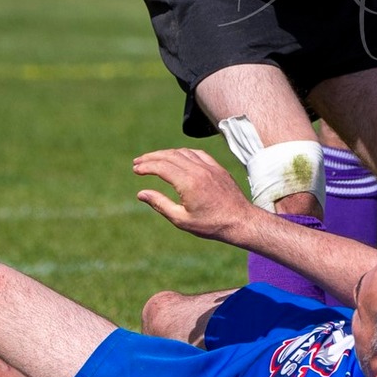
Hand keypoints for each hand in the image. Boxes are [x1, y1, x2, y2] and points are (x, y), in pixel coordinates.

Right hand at [133, 147, 253, 241]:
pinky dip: (183, 153)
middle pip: (170, 156)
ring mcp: (210, 167)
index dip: (146, 166)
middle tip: (138, 162)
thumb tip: (141, 193)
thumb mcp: (181, 219)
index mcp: (188, 182)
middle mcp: (199, 170)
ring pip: (183, 152)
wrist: (240, 221)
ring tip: (154, 160)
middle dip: (152, 157)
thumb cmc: (210, 225)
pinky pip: (197, 153)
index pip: (162, 166)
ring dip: (166, 153)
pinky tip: (177, 157)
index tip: (135, 169)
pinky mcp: (218, 168)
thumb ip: (160, 204)